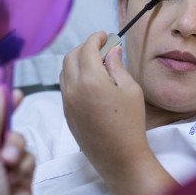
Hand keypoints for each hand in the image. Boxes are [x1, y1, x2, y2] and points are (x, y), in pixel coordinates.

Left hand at [60, 32, 176, 194]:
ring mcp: (67, 102)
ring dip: (76, 62)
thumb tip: (111, 51)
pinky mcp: (66, 114)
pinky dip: (73, 77)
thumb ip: (117, 66)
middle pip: (70, 57)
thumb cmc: (130, 124)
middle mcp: (73, 89)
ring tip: (95, 64)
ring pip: (64, 72)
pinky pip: (64, 87)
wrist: (120, 158)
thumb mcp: (131, 90)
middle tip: (100, 48)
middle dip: (84, 48)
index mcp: (90, 80)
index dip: (96, 38)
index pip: (87, 48)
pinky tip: (89, 82)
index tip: (105, 36)